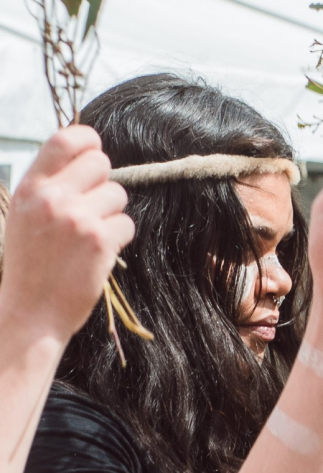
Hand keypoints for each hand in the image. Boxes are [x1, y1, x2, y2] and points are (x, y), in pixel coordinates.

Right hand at [0, 127, 133, 341]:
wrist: (32, 311)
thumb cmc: (31, 265)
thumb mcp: (25, 215)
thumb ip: (49, 186)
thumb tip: (84, 159)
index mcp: (30, 187)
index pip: (64, 140)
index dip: (88, 139)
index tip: (95, 148)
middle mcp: (53, 198)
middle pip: (101, 163)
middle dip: (104, 182)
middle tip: (94, 206)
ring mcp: (78, 218)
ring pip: (118, 194)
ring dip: (112, 213)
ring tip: (91, 236)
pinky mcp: (100, 241)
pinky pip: (127, 224)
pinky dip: (120, 237)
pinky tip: (100, 253)